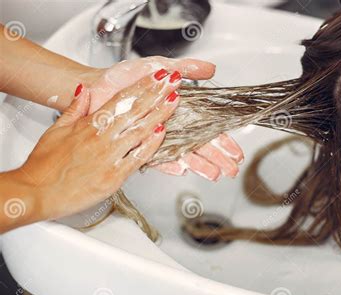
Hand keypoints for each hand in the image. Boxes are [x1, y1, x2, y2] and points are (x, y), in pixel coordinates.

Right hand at [14, 70, 180, 220]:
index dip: (141, 86)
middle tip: (173, 82)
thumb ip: (74, 108)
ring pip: (139, 131)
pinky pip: (137, 158)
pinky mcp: (113, 177)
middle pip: (134, 111)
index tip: (156, 77)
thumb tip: (83, 89)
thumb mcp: (56, 129)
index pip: (120, 100)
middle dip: (157, 94)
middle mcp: (100, 138)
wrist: (35, 193)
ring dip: (160, 114)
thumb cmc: (43, 165)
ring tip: (174, 100)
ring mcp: (109, 157)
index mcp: (88, 125)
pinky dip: (151, 145)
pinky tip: (163, 132)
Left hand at [84, 56, 243, 180]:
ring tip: (215, 174)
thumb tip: (211, 69)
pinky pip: (157, 159)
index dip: (223, 140)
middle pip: (200, 145)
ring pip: (183, 154)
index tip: (236, 151)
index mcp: (179, 110)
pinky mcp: (139, 147)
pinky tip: (183, 170)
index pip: (207, 128)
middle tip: (232, 169)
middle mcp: (171, 126)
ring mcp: (156, 139)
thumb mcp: (159, 67)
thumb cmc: (125, 78)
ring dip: (200, 165)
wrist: (96, 88)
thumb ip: (185, 68)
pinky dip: (170, 164)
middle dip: (218, 157)